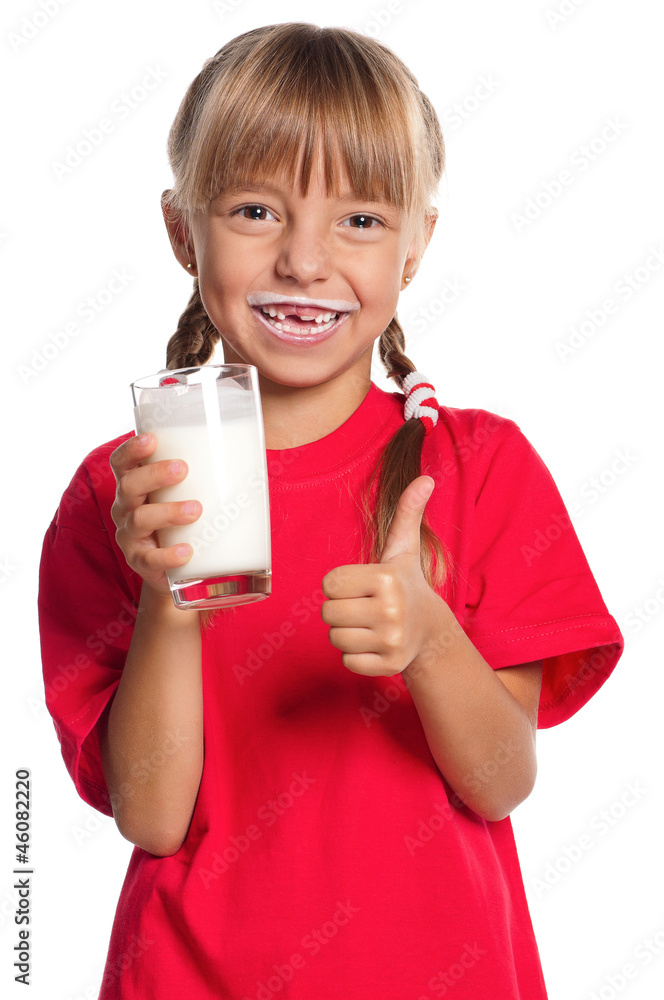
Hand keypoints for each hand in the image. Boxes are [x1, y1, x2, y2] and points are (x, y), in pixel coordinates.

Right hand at [110, 433, 201, 595]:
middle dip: (154, 475)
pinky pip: (151, 559)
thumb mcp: (187, 495)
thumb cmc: (184, 522)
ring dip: (168, 512)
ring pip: (140, 519)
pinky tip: (186, 551)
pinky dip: (168, 555)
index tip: (152, 439)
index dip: (131, 449)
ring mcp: (131, 537)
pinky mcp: (141, 563)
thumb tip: (253, 449)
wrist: (178, 572)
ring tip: (195, 509)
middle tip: (182, 469)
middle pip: (129, 486)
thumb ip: (206, 474)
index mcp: (135, 487)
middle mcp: (126, 509)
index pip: (122, 463)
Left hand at [321, 476, 442, 675]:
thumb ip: (408, 512)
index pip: (329, 585)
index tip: (363, 586)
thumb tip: (425, 479)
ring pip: (335, 638)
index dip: (341, 585)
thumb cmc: (406, 584)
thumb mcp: (404, 549)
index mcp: (386, 579)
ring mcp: (391, 640)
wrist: (431, 631)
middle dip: (342, 609)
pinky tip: (375, 644)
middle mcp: (390, 610)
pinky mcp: (388, 666)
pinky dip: (356, 655)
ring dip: (348, 632)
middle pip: (328, 612)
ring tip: (371, 625)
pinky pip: (346, 662)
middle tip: (365, 606)